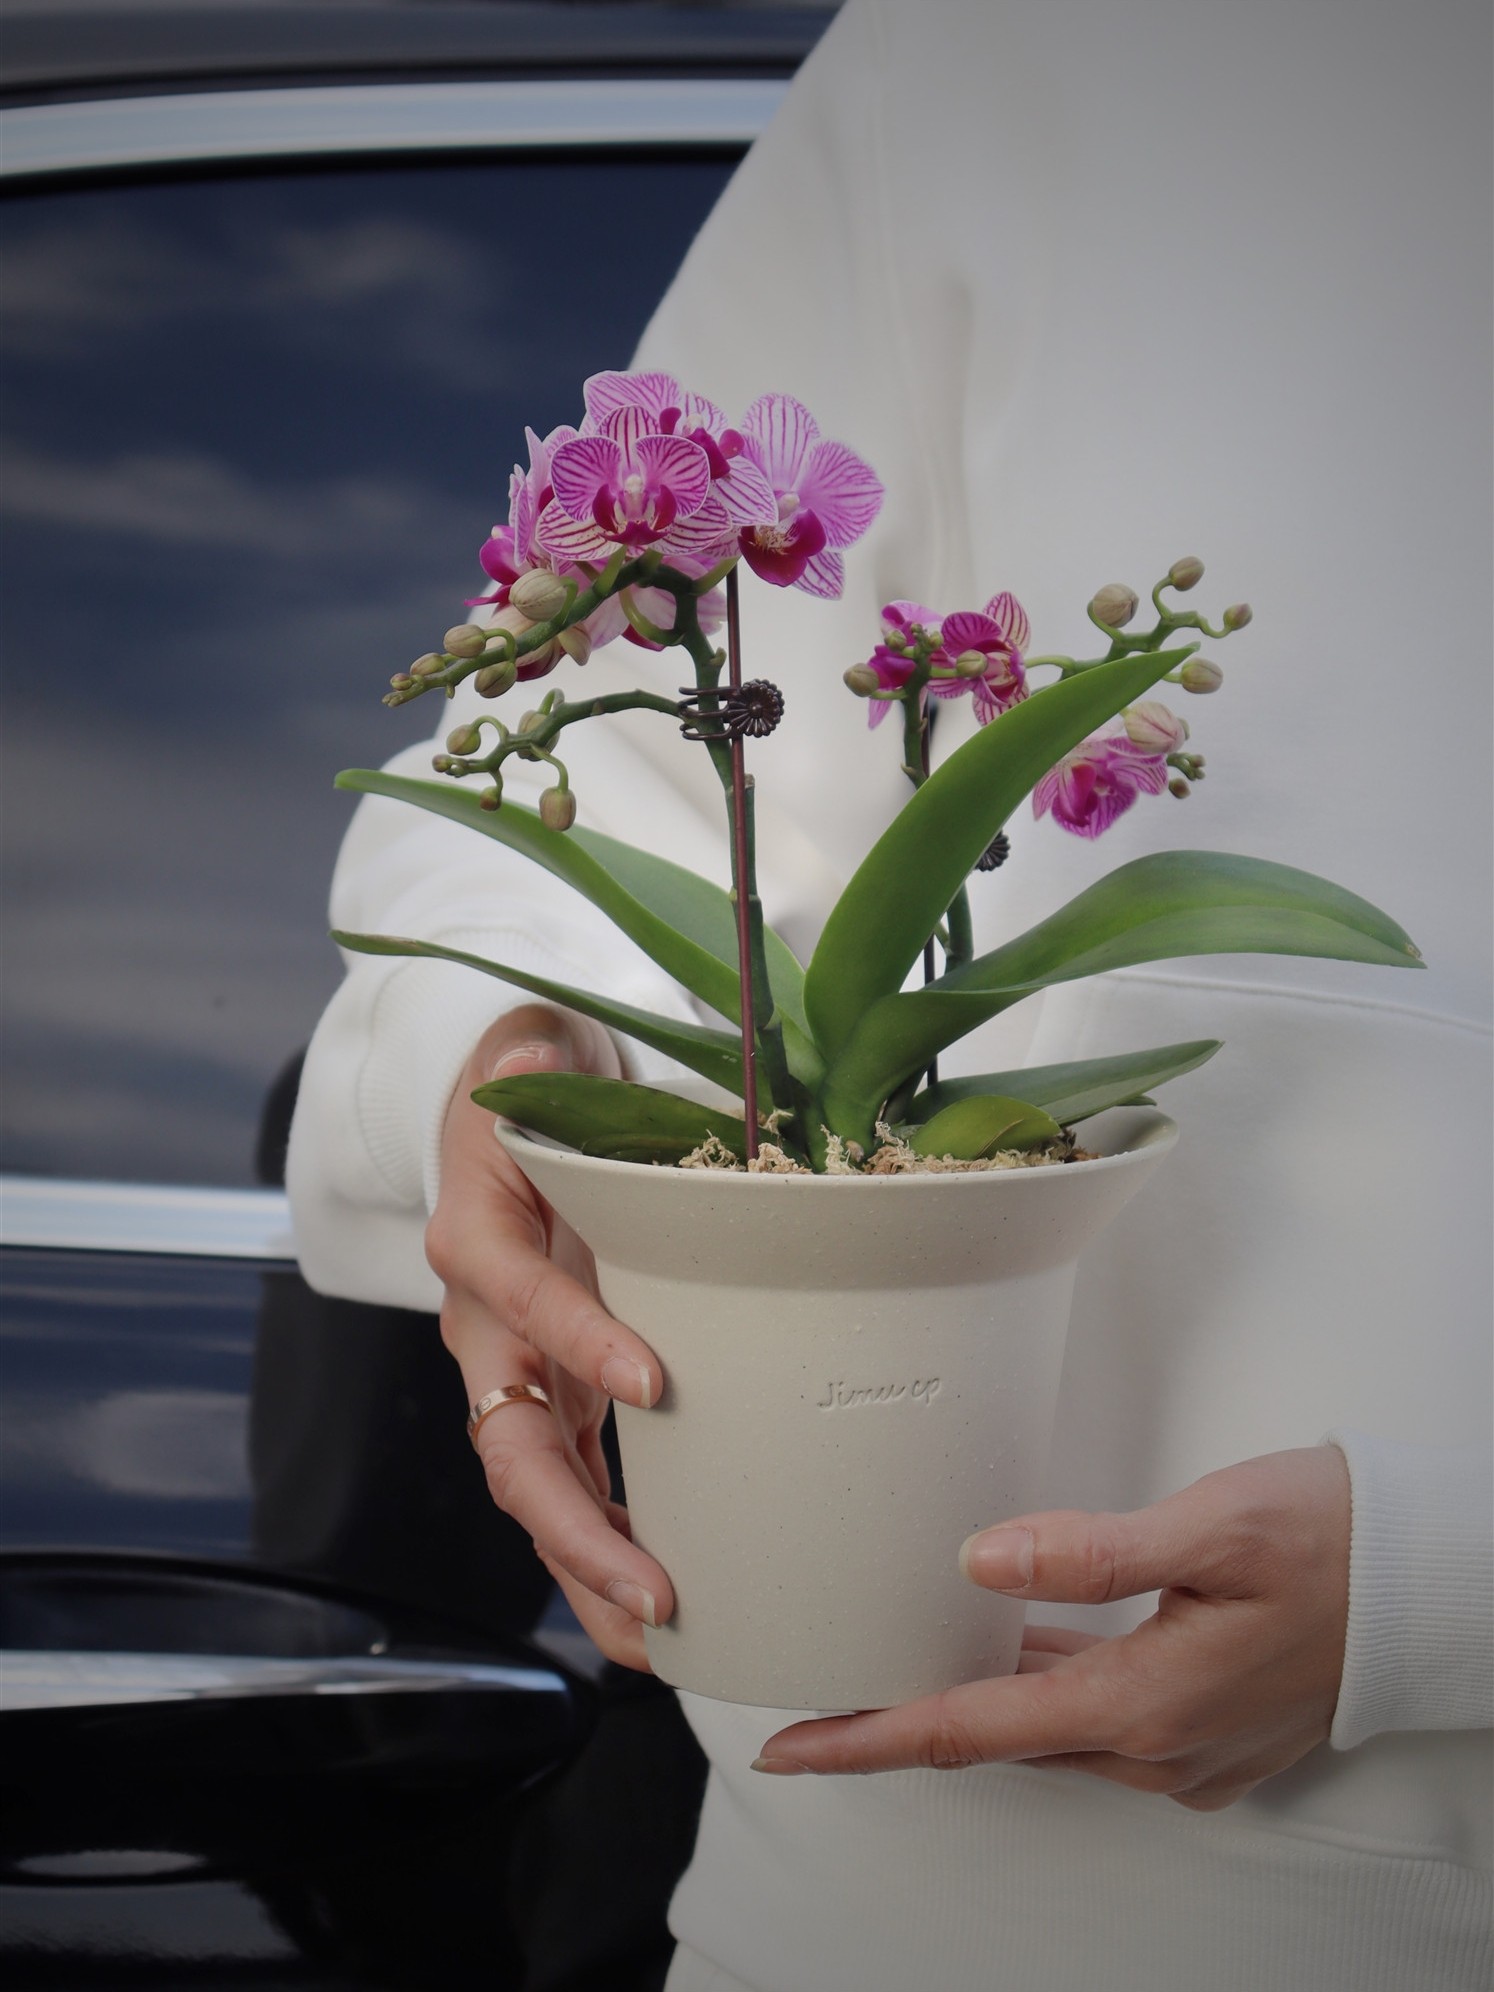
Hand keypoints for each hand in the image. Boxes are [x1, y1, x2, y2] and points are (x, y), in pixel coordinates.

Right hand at [427, 1003, 671, 1669]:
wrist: (505, 1114)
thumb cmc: (531, 1092)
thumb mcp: (528, 1064)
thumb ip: (531, 1068)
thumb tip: (533, 1057)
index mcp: (480, 1241)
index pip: (521, 1299)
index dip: (578, 1340)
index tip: (654, 1382)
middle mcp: (484, 1326)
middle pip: (511, 1447)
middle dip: (577, 1527)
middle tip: (655, 1592)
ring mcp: (513, 1374)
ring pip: (535, 1493)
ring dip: (592, 1568)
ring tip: (663, 1640)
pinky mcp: (547, 1393)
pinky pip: (567, 1482)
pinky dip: (606, 1542)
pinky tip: (661, 1599)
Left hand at [753, 1447, 1350, 1809]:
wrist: (1439, 1579)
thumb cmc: (1337, 1540)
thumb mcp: (1212, 1526)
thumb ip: (1091, 1549)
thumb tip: (979, 1559)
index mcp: (1143, 1704)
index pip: (972, 1730)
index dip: (872, 1739)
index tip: (793, 1749)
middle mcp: (1157, 1747)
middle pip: (998, 1739)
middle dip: (904, 1723)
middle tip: (822, 1704)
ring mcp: (1187, 1750)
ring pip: (1049, 1729)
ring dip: (974, 1704)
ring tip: (897, 1669)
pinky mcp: (1208, 1732)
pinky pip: (1097, 1721)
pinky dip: (1040, 1691)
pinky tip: (1014, 1648)